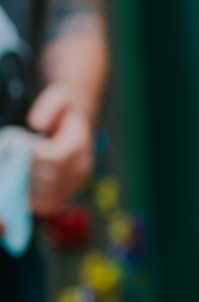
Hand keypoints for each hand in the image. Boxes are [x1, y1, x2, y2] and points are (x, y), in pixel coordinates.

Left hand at [26, 83, 93, 212]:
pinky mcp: (70, 190)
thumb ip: (48, 108)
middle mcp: (82, 167)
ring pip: (52, 196)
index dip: (37, 159)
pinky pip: (53, 203)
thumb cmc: (65, 111)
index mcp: (80, 145)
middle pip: (53, 179)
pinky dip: (37, 201)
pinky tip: (25, 193)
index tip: (22, 150)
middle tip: (13, 166)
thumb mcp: (59, 98)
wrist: (81, 124)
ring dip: (31, 191)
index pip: (57, 159)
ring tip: (17, 179)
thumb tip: (35, 122)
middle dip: (30, 174)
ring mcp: (77, 181)